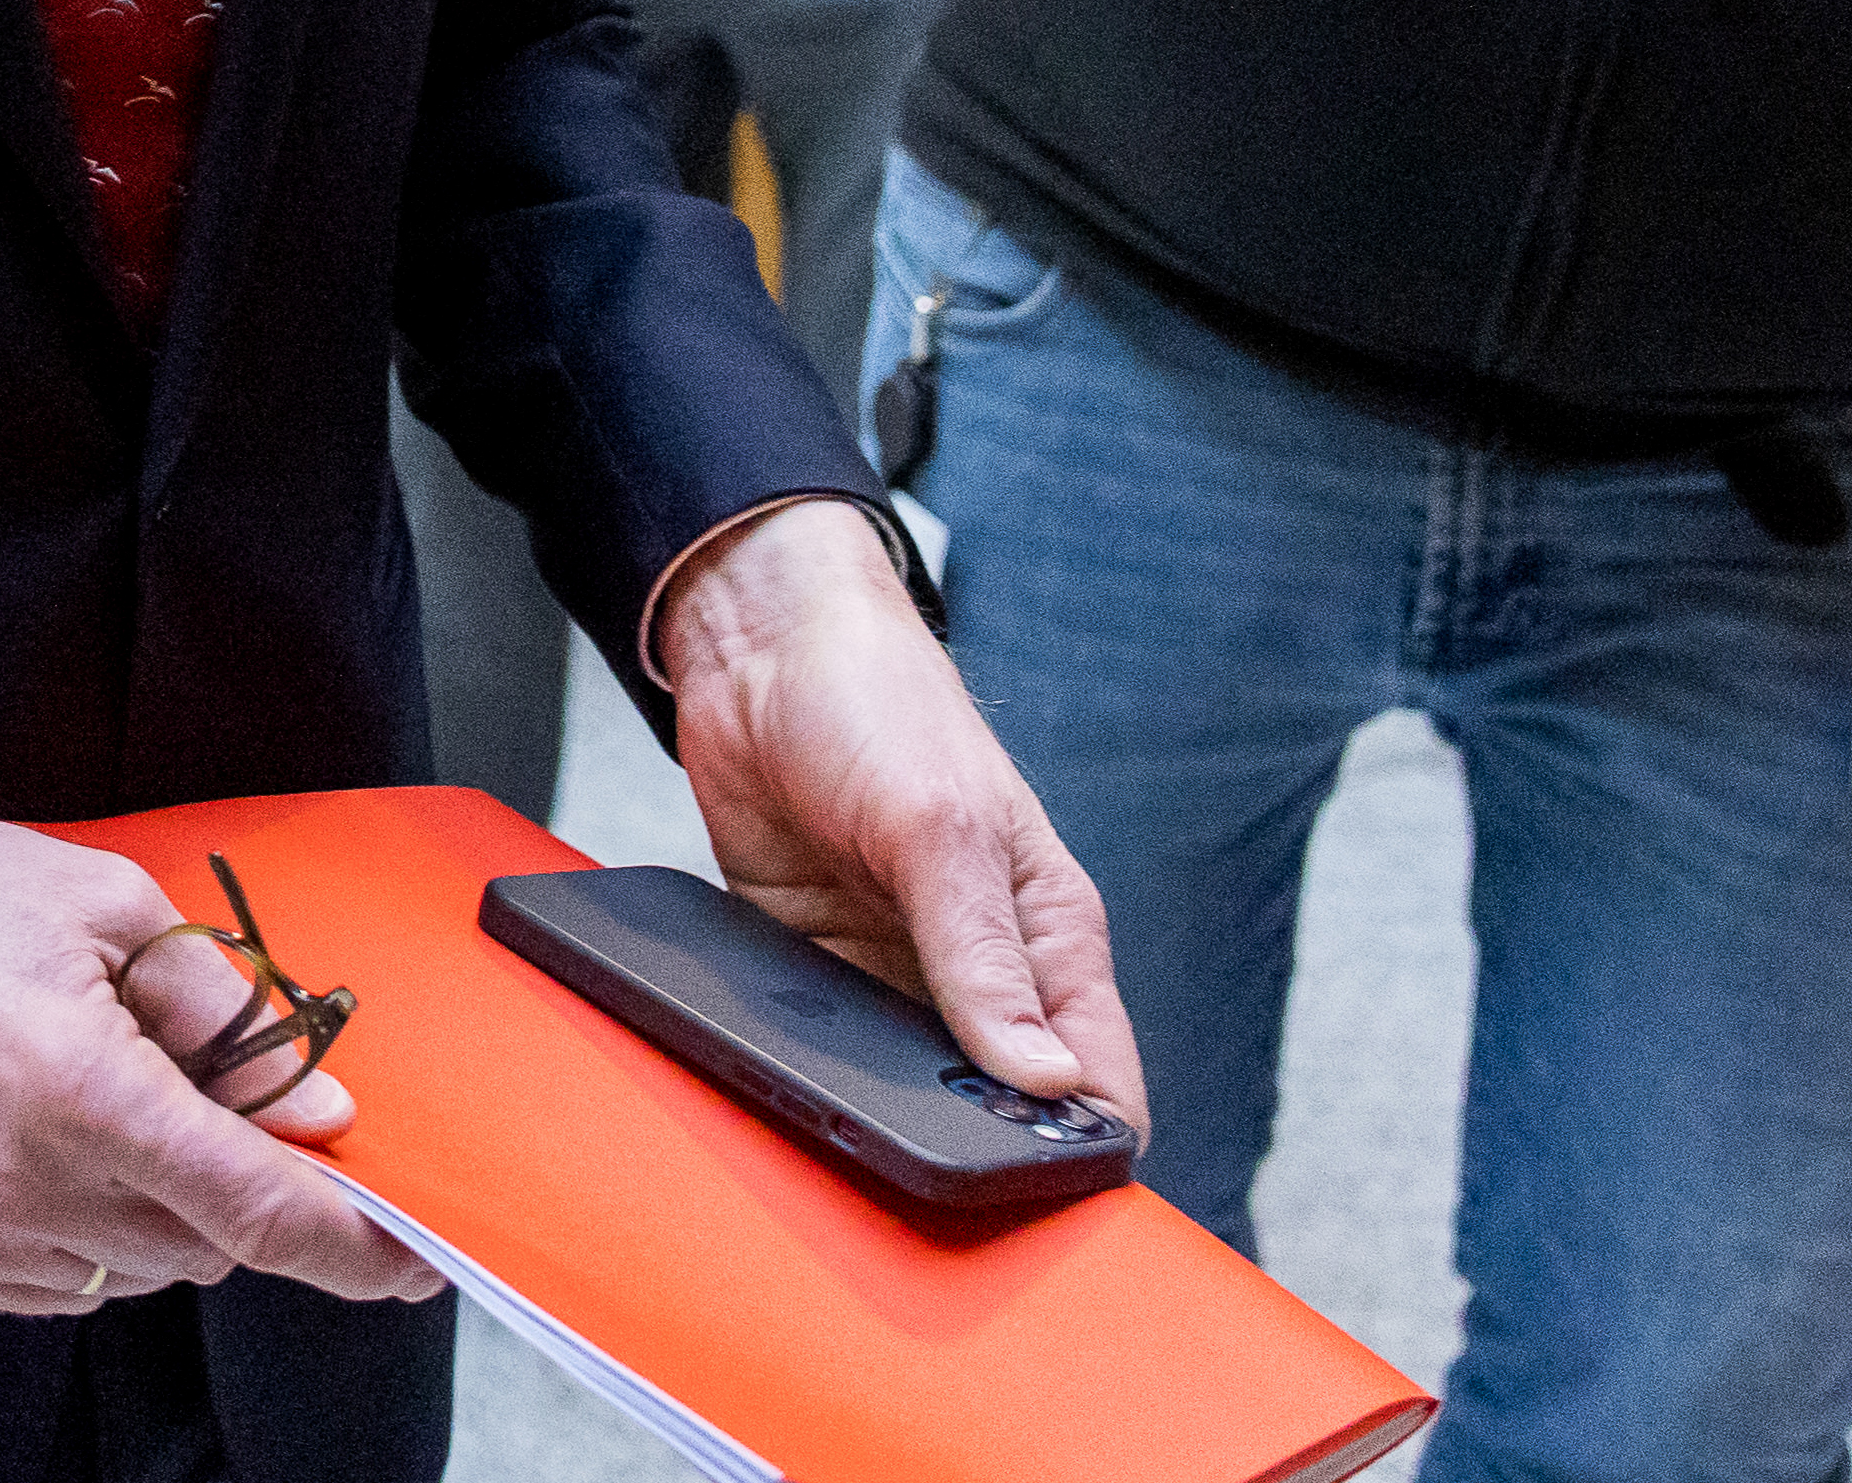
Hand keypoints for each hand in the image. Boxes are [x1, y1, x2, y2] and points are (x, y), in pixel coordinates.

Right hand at [0, 787, 438, 1315]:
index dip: (355, 1248)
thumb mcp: (108, 906)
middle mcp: (28, 1185)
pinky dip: (92, 1229)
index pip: (259, 1211)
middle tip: (204, 1092)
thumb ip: (227, 1015)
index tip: (413, 1262)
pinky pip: (67, 1283)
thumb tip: (316, 1110)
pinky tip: (51, 1143)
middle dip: (239, 1183)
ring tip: (102, 1096)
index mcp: (82, 1090)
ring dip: (163, 1207)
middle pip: (211, 1246)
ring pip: (143, 1271)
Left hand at [661, 500, 1146, 1125]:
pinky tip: (791, 1088)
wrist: (756, 650)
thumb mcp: (946, 829)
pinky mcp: (811, 969)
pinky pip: (820, 1049)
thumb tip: (1045, 1082)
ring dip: (886, 1111)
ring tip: (858, 1140)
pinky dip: (808, 1071)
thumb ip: (986, 959)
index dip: (1082, 1146)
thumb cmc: (880, 706)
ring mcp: (893, 971)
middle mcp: (980, 966)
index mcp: (1048, 935)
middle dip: (976, 1145)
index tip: (1046, 1200)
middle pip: (999, 1102)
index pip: (1095, 1077)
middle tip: (937, 1187)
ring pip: (908, 1088)